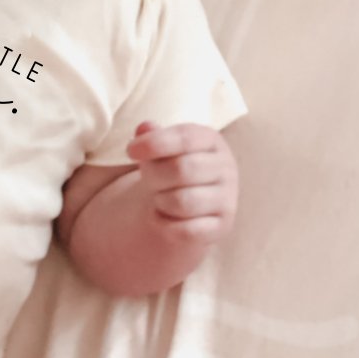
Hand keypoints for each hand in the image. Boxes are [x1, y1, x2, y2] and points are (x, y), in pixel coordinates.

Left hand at [124, 122, 237, 247]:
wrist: (185, 204)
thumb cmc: (170, 167)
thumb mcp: (161, 149)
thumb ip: (152, 138)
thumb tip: (144, 127)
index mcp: (212, 141)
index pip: (186, 137)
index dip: (155, 143)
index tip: (131, 150)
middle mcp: (226, 168)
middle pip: (181, 169)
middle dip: (153, 175)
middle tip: (147, 179)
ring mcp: (227, 199)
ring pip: (182, 202)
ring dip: (160, 201)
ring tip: (159, 197)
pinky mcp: (222, 227)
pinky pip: (185, 230)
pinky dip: (164, 225)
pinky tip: (163, 217)